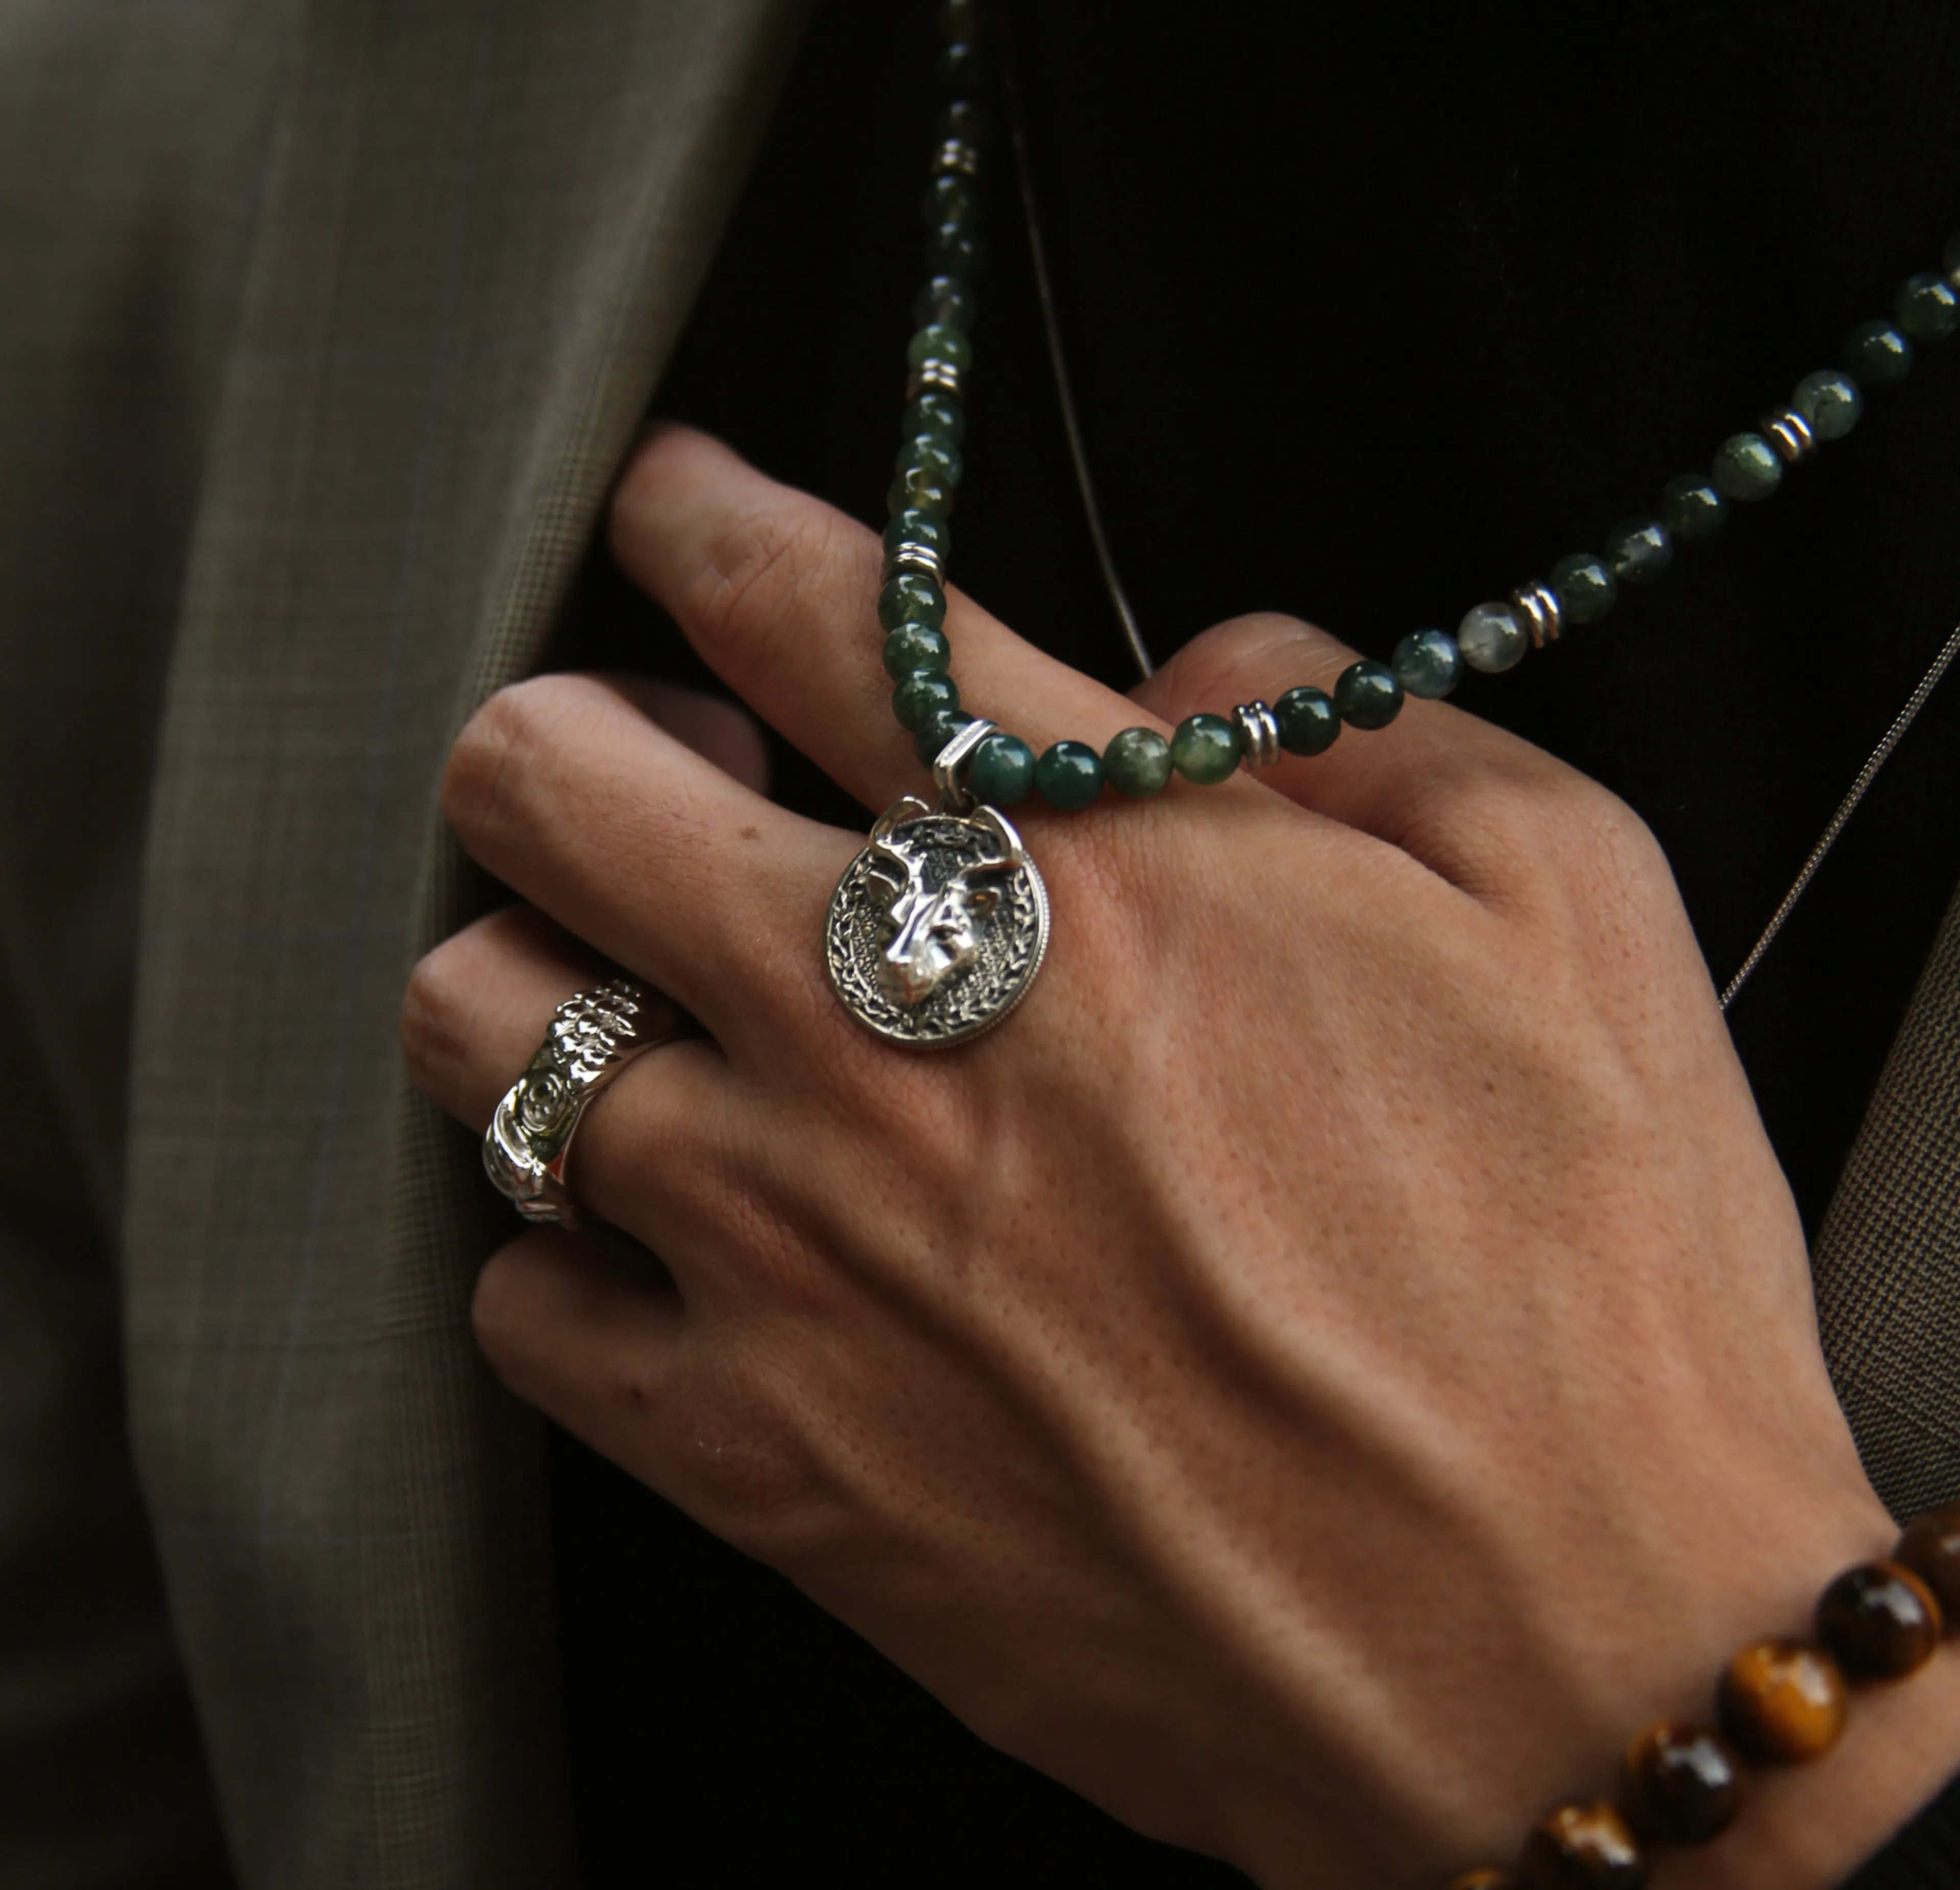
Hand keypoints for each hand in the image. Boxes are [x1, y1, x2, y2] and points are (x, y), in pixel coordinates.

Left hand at [402, 424, 1959, 1887]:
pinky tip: (679, 1244)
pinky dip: (571, 1251)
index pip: (797, 597)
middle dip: (572, 734)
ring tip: (647, 1003)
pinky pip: (526, 1303)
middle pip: (546, 779)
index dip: (700, 513)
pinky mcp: (762, 1454)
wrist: (1570, 1660)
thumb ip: (1363, 728)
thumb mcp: (1571, 907)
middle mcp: (886, 1023)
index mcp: (1084, 861)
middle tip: (656, 768)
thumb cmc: (1594, 1286)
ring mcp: (792, 1244)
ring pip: (481, 1026)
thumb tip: (1200, 671)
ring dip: (539, 978)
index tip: (681, 508)